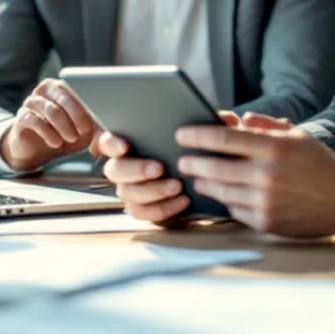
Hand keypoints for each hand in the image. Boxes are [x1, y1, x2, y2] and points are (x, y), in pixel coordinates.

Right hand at [0, 79, 97, 171]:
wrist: (38, 151)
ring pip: (50, 108)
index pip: (77, 86)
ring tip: (70, 138)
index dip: (87, 102)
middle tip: (83, 131)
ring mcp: (32, 101)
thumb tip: (116, 141)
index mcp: (64, 86)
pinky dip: (48, 133)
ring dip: (63, 125)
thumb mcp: (86, 133)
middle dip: (76, 114)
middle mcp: (46, 89)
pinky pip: (34, 120)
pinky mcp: (22, 117)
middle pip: (63, 94)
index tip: (95, 119)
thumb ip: (100, 132)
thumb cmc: (66, 135)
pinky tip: (55, 143)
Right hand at [97, 110, 241, 224]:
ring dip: (152, 191)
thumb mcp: (205, 134)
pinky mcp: (146, 208)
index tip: (125, 145)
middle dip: (135, 170)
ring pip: (128, 195)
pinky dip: (163, 209)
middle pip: (114, 171)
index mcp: (128, 143)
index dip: (112, 143)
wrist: (206, 179)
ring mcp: (133, 189)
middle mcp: (125, 167)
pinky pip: (145, 214)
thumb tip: (227, 119)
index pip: (108, 141)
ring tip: (176, 186)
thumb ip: (212, 124)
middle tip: (158, 167)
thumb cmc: (196, 151)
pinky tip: (182, 201)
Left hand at [175, 112, 334, 237]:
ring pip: (220, 191)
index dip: (197, 135)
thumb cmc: (320, 163)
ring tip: (197, 177)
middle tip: (182, 159)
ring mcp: (266, 201)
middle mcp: (267, 174)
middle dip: (193, 162)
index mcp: (273, 148)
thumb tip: (236, 119)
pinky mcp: (267, 222)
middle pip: (214, 167)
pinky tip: (221, 195)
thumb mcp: (296, 136)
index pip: (223, 139)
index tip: (181, 134)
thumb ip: (264, 126)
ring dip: (204, 183)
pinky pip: (235, 210)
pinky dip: (226, 202)